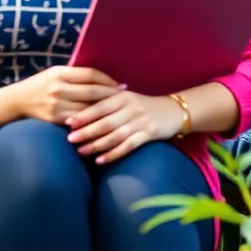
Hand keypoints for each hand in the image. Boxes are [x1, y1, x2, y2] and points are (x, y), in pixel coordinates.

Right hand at [10, 67, 122, 124]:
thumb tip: (108, 78)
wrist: (20, 99)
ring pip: (87, 107)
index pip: (91, 75)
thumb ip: (79, 74)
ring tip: (119, 109)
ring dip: (105, 109)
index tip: (122, 85)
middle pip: (92, 91)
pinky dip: (92, 120)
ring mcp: (56, 105)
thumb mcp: (59, 72)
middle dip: (111, 94)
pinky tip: (103, 119)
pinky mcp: (55, 118)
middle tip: (126, 97)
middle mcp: (58, 88)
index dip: (109, 80)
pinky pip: (79, 120)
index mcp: (61, 73)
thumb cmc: (45, 83)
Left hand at [66, 90, 182, 163]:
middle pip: (106, 122)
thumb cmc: (144, 106)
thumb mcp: (127, 99)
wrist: (174, 110)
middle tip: (69, 140)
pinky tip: (101, 161)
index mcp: (124, 97)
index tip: (67, 123)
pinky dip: (114, 154)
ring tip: (81, 152)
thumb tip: (78, 115)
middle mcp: (132, 108)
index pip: (100, 106)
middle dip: (86, 132)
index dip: (84, 115)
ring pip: (115, 135)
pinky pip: (128, 145)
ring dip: (97, 145)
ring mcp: (141, 121)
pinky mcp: (150, 133)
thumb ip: (107, 104)